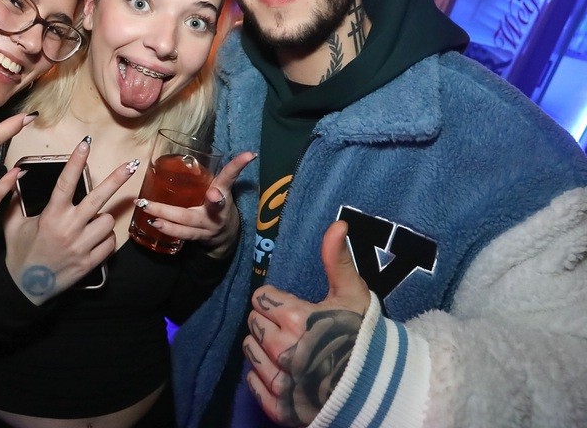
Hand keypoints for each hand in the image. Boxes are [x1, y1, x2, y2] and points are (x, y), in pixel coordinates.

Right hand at [3, 138, 138, 304]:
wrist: (25, 288)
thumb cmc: (19, 252)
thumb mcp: (13, 224)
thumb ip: (16, 199)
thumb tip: (18, 175)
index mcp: (51, 216)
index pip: (66, 183)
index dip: (76, 161)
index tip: (86, 144)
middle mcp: (69, 228)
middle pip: (99, 198)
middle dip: (116, 179)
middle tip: (132, 165)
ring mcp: (82, 246)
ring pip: (107, 221)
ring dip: (102, 219)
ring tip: (90, 224)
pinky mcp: (90, 263)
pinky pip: (110, 243)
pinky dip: (105, 239)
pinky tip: (94, 240)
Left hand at [135, 151, 255, 257]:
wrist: (228, 233)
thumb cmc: (218, 203)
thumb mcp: (219, 188)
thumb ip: (206, 176)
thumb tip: (183, 155)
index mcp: (224, 193)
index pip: (230, 177)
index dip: (238, 165)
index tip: (248, 155)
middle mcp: (217, 212)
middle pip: (196, 211)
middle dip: (174, 210)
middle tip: (153, 202)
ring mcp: (208, 227)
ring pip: (186, 226)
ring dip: (166, 220)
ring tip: (149, 213)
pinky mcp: (200, 237)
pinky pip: (183, 235)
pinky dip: (169, 230)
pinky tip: (154, 224)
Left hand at [243, 220, 370, 425]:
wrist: (381, 389)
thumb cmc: (366, 337)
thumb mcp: (354, 294)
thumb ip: (337, 260)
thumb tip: (337, 224)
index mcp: (296, 319)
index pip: (262, 298)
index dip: (276, 301)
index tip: (293, 307)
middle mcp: (283, 350)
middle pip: (254, 323)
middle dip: (268, 322)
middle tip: (292, 327)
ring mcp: (281, 382)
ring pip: (250, 351)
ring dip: (262, 347)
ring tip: (288, 347)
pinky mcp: (280, 408)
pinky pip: (253, 384)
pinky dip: (263, 377)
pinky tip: (283, 372)